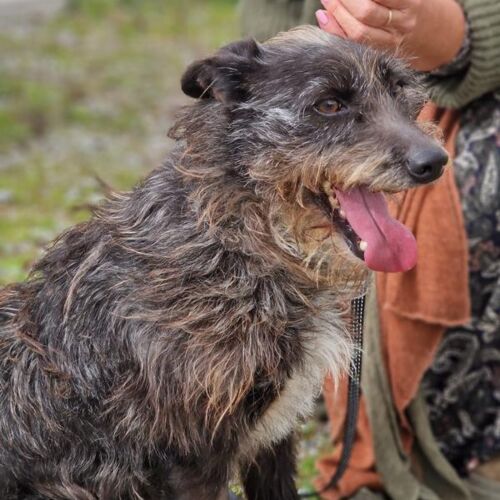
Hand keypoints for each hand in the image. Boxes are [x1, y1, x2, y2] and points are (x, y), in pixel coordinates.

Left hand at [316, 0, 465, 70]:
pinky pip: (353, 44)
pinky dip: (335, 31)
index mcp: (411, 3)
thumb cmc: (417, 5)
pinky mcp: (379, 53)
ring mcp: (390, 42)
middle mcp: (401, 24)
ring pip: (357, 32)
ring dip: (337, 15)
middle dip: (344, 0)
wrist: (437, 36)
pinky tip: (324, 18)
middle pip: (366, 12)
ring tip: (327, 0)